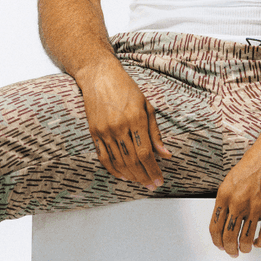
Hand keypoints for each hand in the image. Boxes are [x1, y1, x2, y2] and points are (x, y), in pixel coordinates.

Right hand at [76, 61, 171, 190]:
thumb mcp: (147, 106)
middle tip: (152, 186)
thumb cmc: (126, 88)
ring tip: (140, 183)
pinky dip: (114, 170)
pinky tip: (123, 176)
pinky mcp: (94, 132)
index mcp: (136, 119)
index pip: (146, 153)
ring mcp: (105, 130)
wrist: (99, 75)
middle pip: (133, 161)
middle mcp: (119, 126)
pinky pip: (104, 157)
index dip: (154, 170)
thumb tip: (166, 154)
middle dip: (144, 177)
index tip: (160, 180)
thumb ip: (155, 133)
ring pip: (119, 162)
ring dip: (131, 176)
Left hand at [209, 137, 260, 256]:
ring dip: (245, 248)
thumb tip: (225, 216)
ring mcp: (255, 208)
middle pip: (229, 237)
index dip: (216, 240)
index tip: (219, 245)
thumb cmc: (253, 163)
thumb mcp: (231, 179)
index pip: (214, 226)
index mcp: (224, 196)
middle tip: (232, 252)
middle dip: (229, 249)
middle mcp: (238, 204)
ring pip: (246, 239)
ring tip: (245, 248)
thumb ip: (227, 199)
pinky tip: (259, 242)